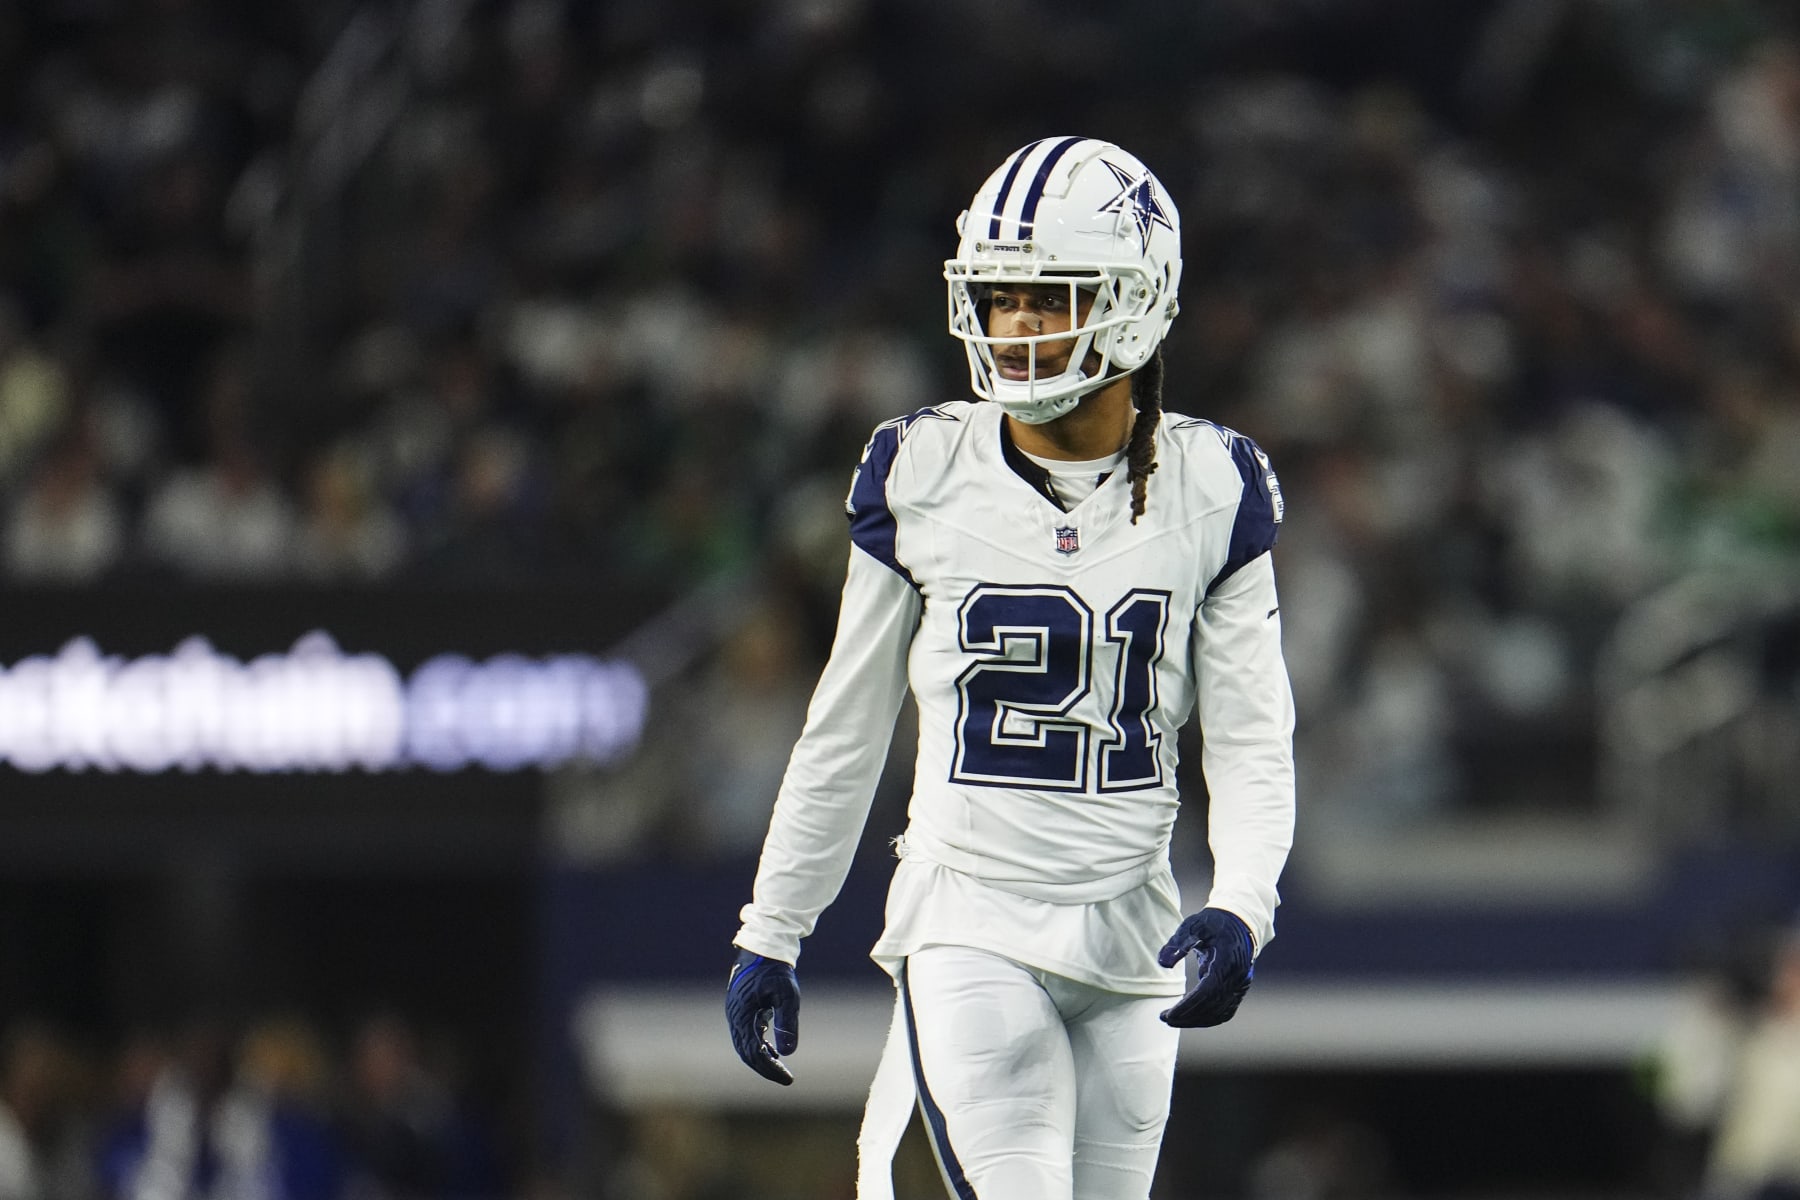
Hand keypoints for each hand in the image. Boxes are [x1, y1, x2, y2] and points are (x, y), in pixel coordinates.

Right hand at [725, 949, 800, 1083]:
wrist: (763, 947)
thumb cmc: (776, 970)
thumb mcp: (786, 994)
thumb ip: (787, 1023)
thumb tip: (788, 1053)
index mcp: (742, 1016)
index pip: (753, 1052)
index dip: (769, 1069)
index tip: (788, 1079)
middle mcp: (735, 1017)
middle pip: (746, 1053)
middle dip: (765, 1068)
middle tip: (786, 1078)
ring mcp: (736, 1014)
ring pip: (745, 1045)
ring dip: (761, 1058)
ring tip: (781, 1069)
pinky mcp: (742, 1010)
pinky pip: (747, 1035)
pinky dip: (759, 1047)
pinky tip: (774, 1052)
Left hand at [1156, 908, 1254, 1027]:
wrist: (1240, 923)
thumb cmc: (1214, 923)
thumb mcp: (1193, 925)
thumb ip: (1178, 942)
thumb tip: (1162, 963)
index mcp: (1227, 960)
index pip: (1208, 991)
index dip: (1188, 1006)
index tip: (1168, 1014)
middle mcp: (1237, 977)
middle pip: (1213, 1006)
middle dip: (1188, 1016)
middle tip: (1165, 1018)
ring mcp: (1240, 985)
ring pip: (1220, 1013)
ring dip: (1197, 1020)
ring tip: (1173, 1019)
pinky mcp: (1239, 989)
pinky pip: (1225, 1011)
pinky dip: (1208, 1018)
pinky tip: (1190, 1018)